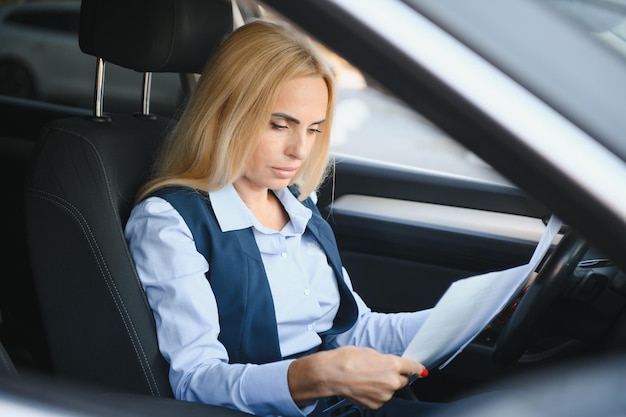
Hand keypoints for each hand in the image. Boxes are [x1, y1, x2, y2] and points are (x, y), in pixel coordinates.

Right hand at [287, 346, 427, 408]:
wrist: (331, 374)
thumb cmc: (346, 359)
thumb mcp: (370, 352)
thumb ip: (385, 360)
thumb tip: (390, 364)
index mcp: (393, 365)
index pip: (413, 367)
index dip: (417, 369)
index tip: (421, 371)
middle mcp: (392, 381)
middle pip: (402, 380)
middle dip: (395, 376)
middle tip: (379, 370)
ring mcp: (385, 395)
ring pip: (390, 390)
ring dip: (383, 385)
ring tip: (366, 377)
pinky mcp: (376, 404)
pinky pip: (381, 398)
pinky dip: (375, 393)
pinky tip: (364, 386)